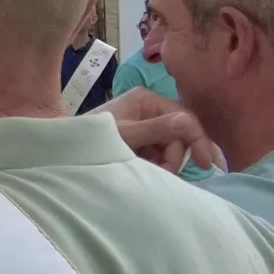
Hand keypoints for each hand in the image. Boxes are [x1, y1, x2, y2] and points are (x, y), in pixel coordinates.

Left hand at [100, 89, 221, 174]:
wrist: (67, 150)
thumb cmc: (92, 137)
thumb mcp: (124, 135)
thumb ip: (156, 130)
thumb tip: (189, 124)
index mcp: (147, 100)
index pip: (184, 118)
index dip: (197, 140)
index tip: (206, 165)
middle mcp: (150, 109)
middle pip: (180, 135)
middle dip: (176, 156)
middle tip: (165, 173)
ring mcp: (146, 125)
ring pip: (172, 147)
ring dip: (168, 163)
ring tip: (152, 173)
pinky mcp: (141, 141)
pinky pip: (161, 154)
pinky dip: (159, 165)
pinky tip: (149, 171)